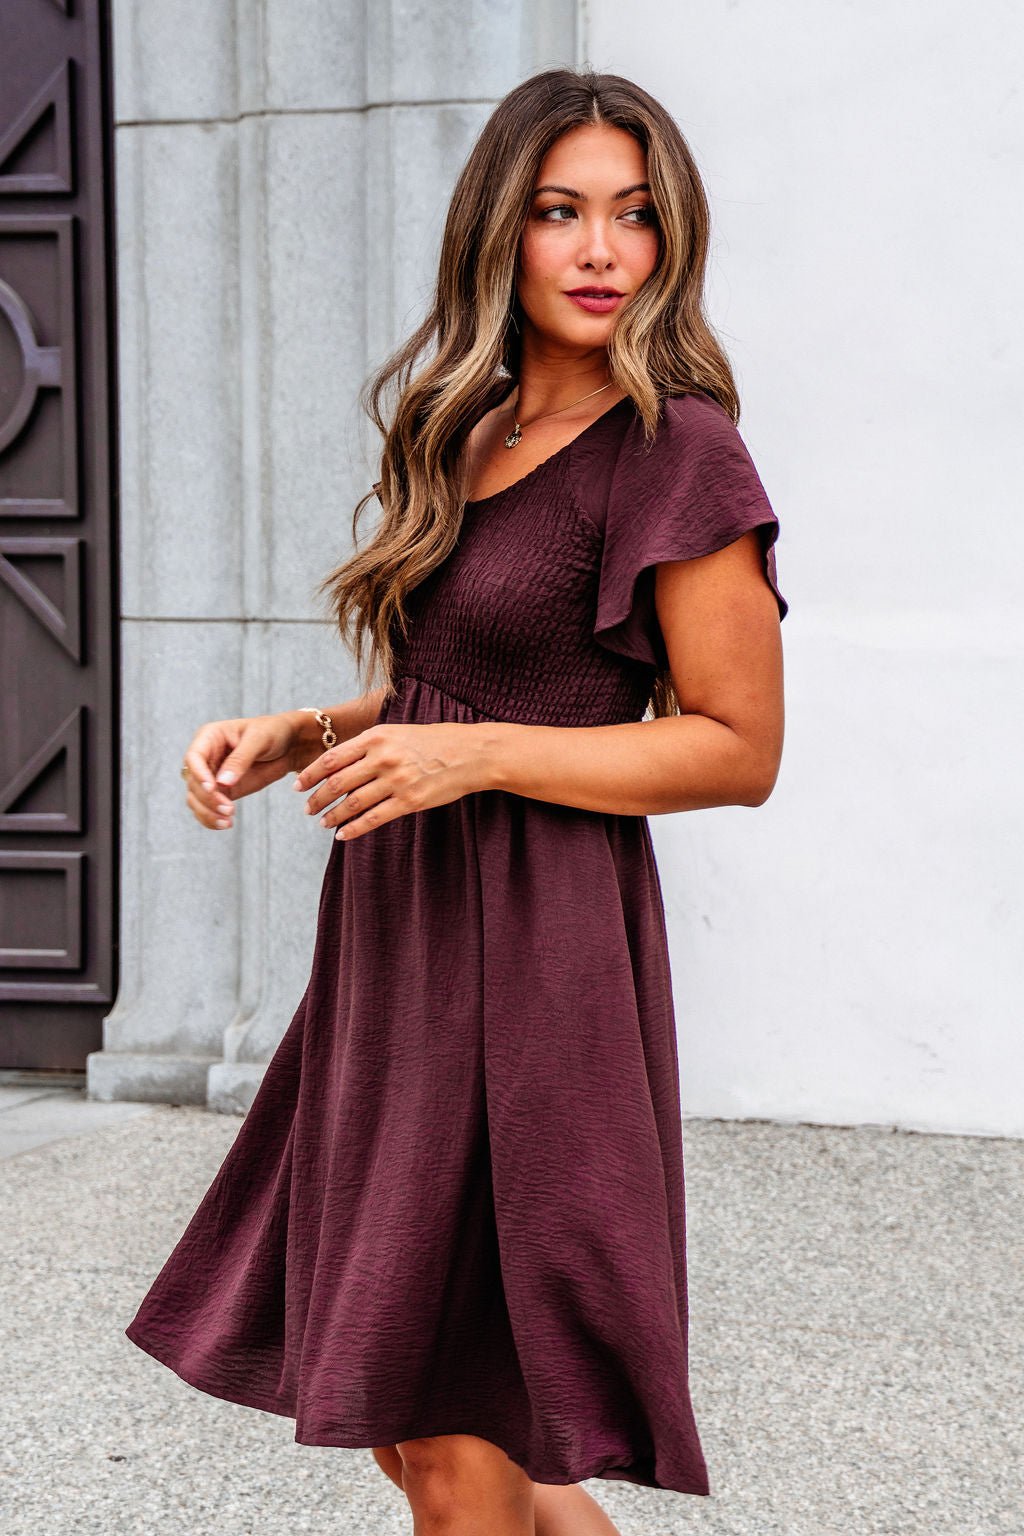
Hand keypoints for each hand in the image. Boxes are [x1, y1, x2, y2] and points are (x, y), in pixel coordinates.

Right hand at [182, 713, 298, 830]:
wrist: (288, 745)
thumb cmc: (272, 732)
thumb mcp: (259, 739)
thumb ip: (240, 759)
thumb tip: (222, 781)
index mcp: (209, 737)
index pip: (194, 757)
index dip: (198, 774)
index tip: (212, 788)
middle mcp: (206, 757)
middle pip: (193, 782)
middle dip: (207, 799)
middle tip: (228, 809)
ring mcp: (211, 776)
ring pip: (196, 798)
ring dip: (207, 812)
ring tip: (227, 821)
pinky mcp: (221, 791)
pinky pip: (207, 808)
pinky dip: (212, 818)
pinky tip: (225, 824)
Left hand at [292, 721, 492, 841]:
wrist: (470, 753)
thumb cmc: (434, 741)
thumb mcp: (398, 732)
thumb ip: (370, 745)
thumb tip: (340, 763)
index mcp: (376, 737)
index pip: (332, 758)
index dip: (311, 774)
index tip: (298, 785)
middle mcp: (382, 757)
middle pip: (337, 782)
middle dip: (317, 798)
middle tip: (306, 808)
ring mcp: (396, 780)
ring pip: (352, 803)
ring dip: (332, 815)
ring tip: (322, 823)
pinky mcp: (410, 801)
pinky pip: (374, 818)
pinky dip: (354, 829)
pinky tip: (342, 835)